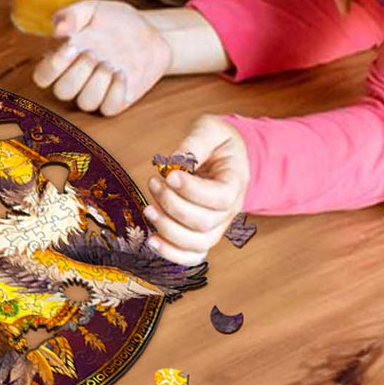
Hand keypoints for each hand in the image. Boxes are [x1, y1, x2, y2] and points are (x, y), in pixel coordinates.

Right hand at [31, 0, 171, 115]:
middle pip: (62, 92)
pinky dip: (114, 92)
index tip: (71, 47)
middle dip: (78, 73)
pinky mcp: (117, 100)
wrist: (152, 32)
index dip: (52, 67)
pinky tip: (122, 73)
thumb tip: (57, 30)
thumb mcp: (92, 9)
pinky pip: (108, 109)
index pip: (43, 76)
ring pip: (85, 103)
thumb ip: (71, 14)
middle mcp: (78, 79)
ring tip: (110, 63)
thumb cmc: (117, 20)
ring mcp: (98, 91)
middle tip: (94, 53)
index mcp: (65, 59)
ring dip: (97, 83)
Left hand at [143, 116, 250, 263]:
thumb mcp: (210, 130)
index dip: (192, 190)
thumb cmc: (217, 141)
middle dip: (172, 205)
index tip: (169, 174)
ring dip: (167, 229)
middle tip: (153, 182)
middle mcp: (229, 210)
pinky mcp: (202, 233)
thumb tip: (174, 162)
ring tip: (148, 209)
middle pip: (204, 223)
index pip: (219, 198)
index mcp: (235, 182)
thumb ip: (195, 143)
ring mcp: (217, 225)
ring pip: (197, 243)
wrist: (227, 156)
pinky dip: (172, 253)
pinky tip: (152, 240)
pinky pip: (193, 255)